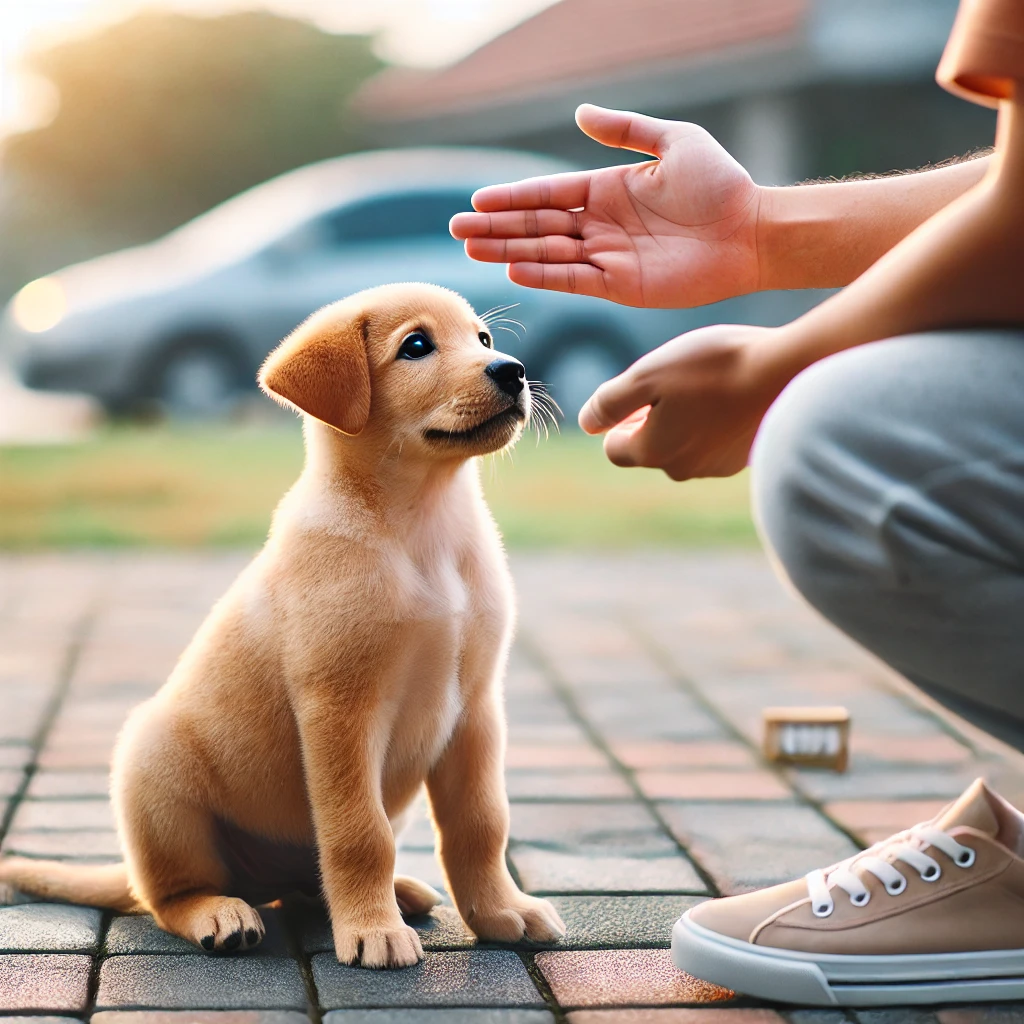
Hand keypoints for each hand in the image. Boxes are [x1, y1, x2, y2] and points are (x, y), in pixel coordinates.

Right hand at [449, 104, 761, 307]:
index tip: (478, 200)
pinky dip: (544, 276)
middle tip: (457, 229)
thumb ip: (625, 131)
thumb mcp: (673, 142)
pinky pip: (574, 281)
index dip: (513, 199)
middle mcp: (602, 226)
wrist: (751, 232)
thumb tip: (580, 113)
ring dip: (509, 252)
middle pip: (538, 226)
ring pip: (547, 254)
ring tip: (471, 249)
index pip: (549, 195)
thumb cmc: (720, 184)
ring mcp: (608, 258)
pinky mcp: (621, 287)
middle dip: (498, 227)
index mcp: (608, 190)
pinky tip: (514, 270)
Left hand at [579, 325, 796, 479]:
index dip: (618, 419)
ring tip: (708, 384)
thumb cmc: (713, 368)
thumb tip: (587, 423)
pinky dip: (717, 421)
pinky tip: (734, 394)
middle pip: (651, 448)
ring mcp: (719, 467)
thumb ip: (610, 402)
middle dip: (651, 419)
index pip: (615, 448)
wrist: (790, 372)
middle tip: (674, 381)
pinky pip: (718, 442)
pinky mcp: (748, 457)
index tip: (639, 391)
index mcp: (654, 452)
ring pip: (686, 445)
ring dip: (686, 419)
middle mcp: (684, 469)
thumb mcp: (647, 375)